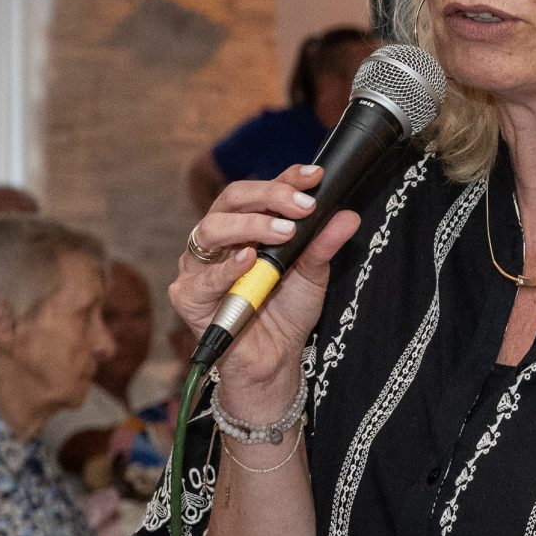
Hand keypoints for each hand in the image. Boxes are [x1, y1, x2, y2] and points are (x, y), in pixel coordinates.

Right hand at [167, 162, 361, 403]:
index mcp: (246, 226)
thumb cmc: (287, 312)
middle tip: (303, 206)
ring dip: (250, 226)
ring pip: (211, 229)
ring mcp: (199, 267)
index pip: (261, 191)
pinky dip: (226, 268)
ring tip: (284, 232)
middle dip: (269, 196)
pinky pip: (203, 278)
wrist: (274, 360)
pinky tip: (248, 260)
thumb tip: (347, 216)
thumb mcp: (313, 274)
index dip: (286, 178)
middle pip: (231, 200)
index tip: (315, 176)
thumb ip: (324, 244)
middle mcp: (219, 240)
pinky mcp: (188, 296)